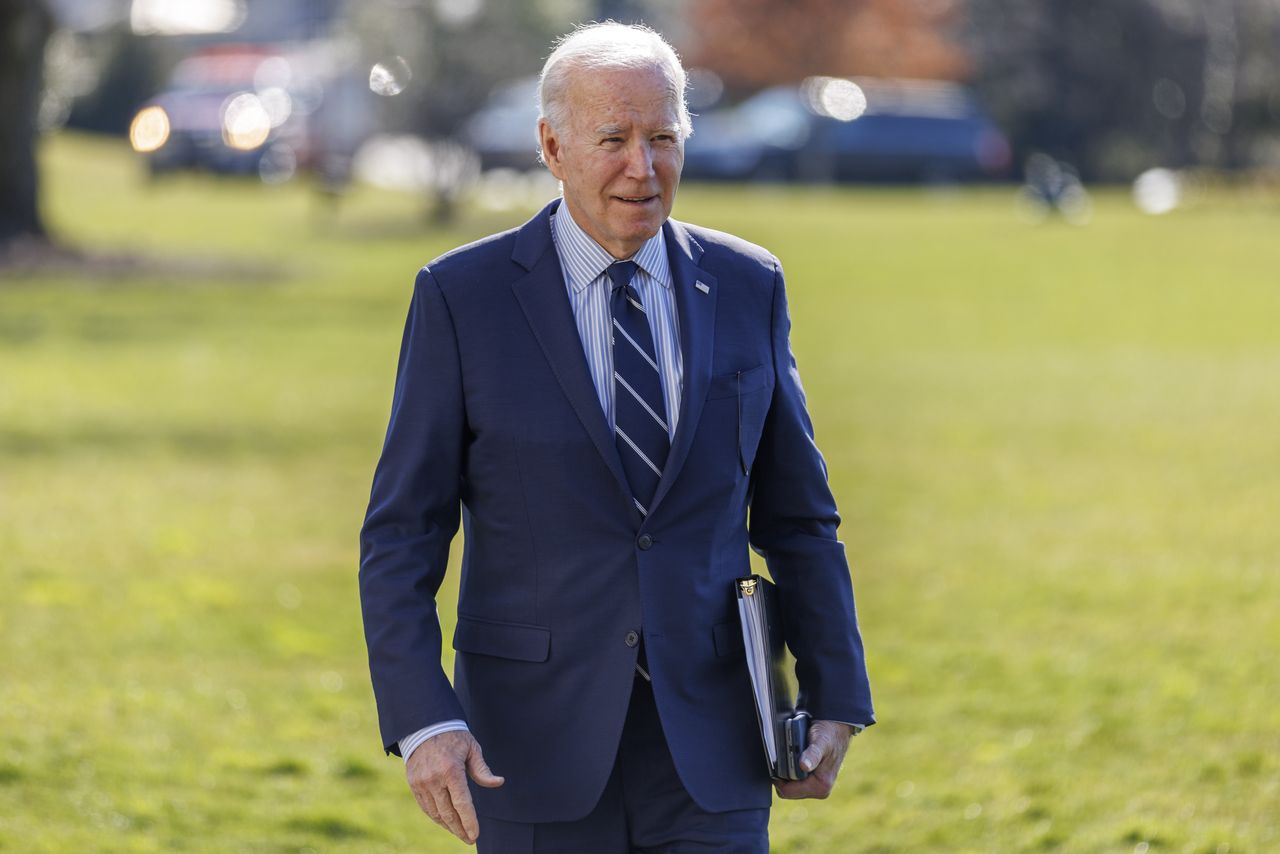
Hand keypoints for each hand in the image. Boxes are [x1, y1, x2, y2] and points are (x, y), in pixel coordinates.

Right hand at [405, 730, 504, 844]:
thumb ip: (483, 769)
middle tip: (469, 839)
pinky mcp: (414, 784)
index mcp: (451, 770)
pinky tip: (445, 822)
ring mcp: (421, 783)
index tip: (475, 835)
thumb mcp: (471, 748)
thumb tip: (498, 783)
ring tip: (459, 833)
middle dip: (460, 829)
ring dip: (448, 826)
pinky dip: (436, 817)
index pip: (462, 804)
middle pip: (448, 813)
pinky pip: (426, 807)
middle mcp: (434, 779)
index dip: (469, 822)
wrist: (424, 726)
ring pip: (436, 813)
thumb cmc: (453, 736)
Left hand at [773, 720, 853, 799]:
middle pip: (788, 790)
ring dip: (786, 772)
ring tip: (788, 756)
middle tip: (781, 757)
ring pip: (790, 786)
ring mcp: (816, 787)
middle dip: (782, 775)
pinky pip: (794, 781)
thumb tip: (804, 766)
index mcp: (821, 786)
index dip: (778, 779)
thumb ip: (812, 754)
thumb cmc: (828, 734)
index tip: (775, 762)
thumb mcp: (820, 741)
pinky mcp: (813, 781)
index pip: (787, 792)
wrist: (836, 730)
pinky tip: (791, 758)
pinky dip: (790, 770)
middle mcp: (819, 790)